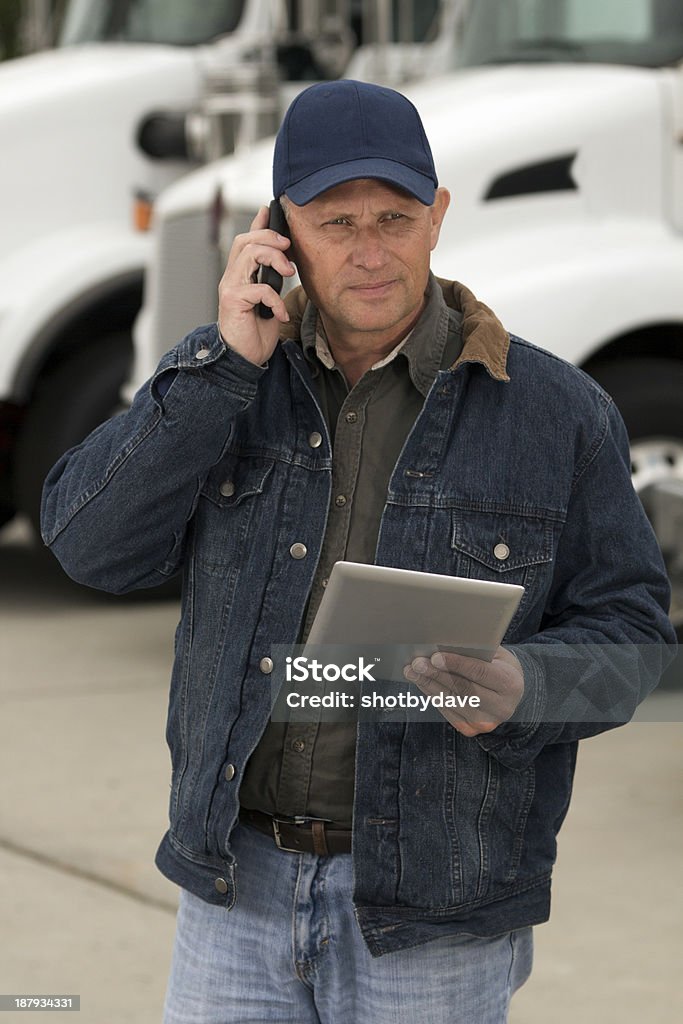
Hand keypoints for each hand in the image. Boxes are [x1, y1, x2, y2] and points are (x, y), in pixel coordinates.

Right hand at [217, 205, 295, 365]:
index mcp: (239, 274)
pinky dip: (275, 300)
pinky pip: (258, 289)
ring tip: (288, 273)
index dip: (258, 224)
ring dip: (275, 259)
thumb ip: (271, 278)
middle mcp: (231, 277)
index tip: (270, 211)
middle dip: (270, 238)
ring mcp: (229, 288)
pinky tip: (280, 314)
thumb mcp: (268, 299)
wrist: (244, 358)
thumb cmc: (255, 331)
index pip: (246, 240)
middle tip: (289, 250)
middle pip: (246, 241)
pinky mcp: (232, 301)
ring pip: (250, 255)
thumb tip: (283, 258)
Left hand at [403, 647, 523, 735]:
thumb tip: (445, 642)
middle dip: (436, 674)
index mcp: (510, 684)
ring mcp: (484, 722)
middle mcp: (500, 708)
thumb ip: (477, 650)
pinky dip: (431, 694)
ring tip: (412, 670)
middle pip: (462, 689)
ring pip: (451, 701)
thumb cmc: (499, 666)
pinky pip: (446, 710)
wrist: (509, 695)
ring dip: (428, 684)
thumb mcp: (497, 654)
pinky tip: (421, 681)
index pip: (479, 672)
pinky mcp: (469, 729)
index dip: (456, 664)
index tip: (435, 656)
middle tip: (417, 662)